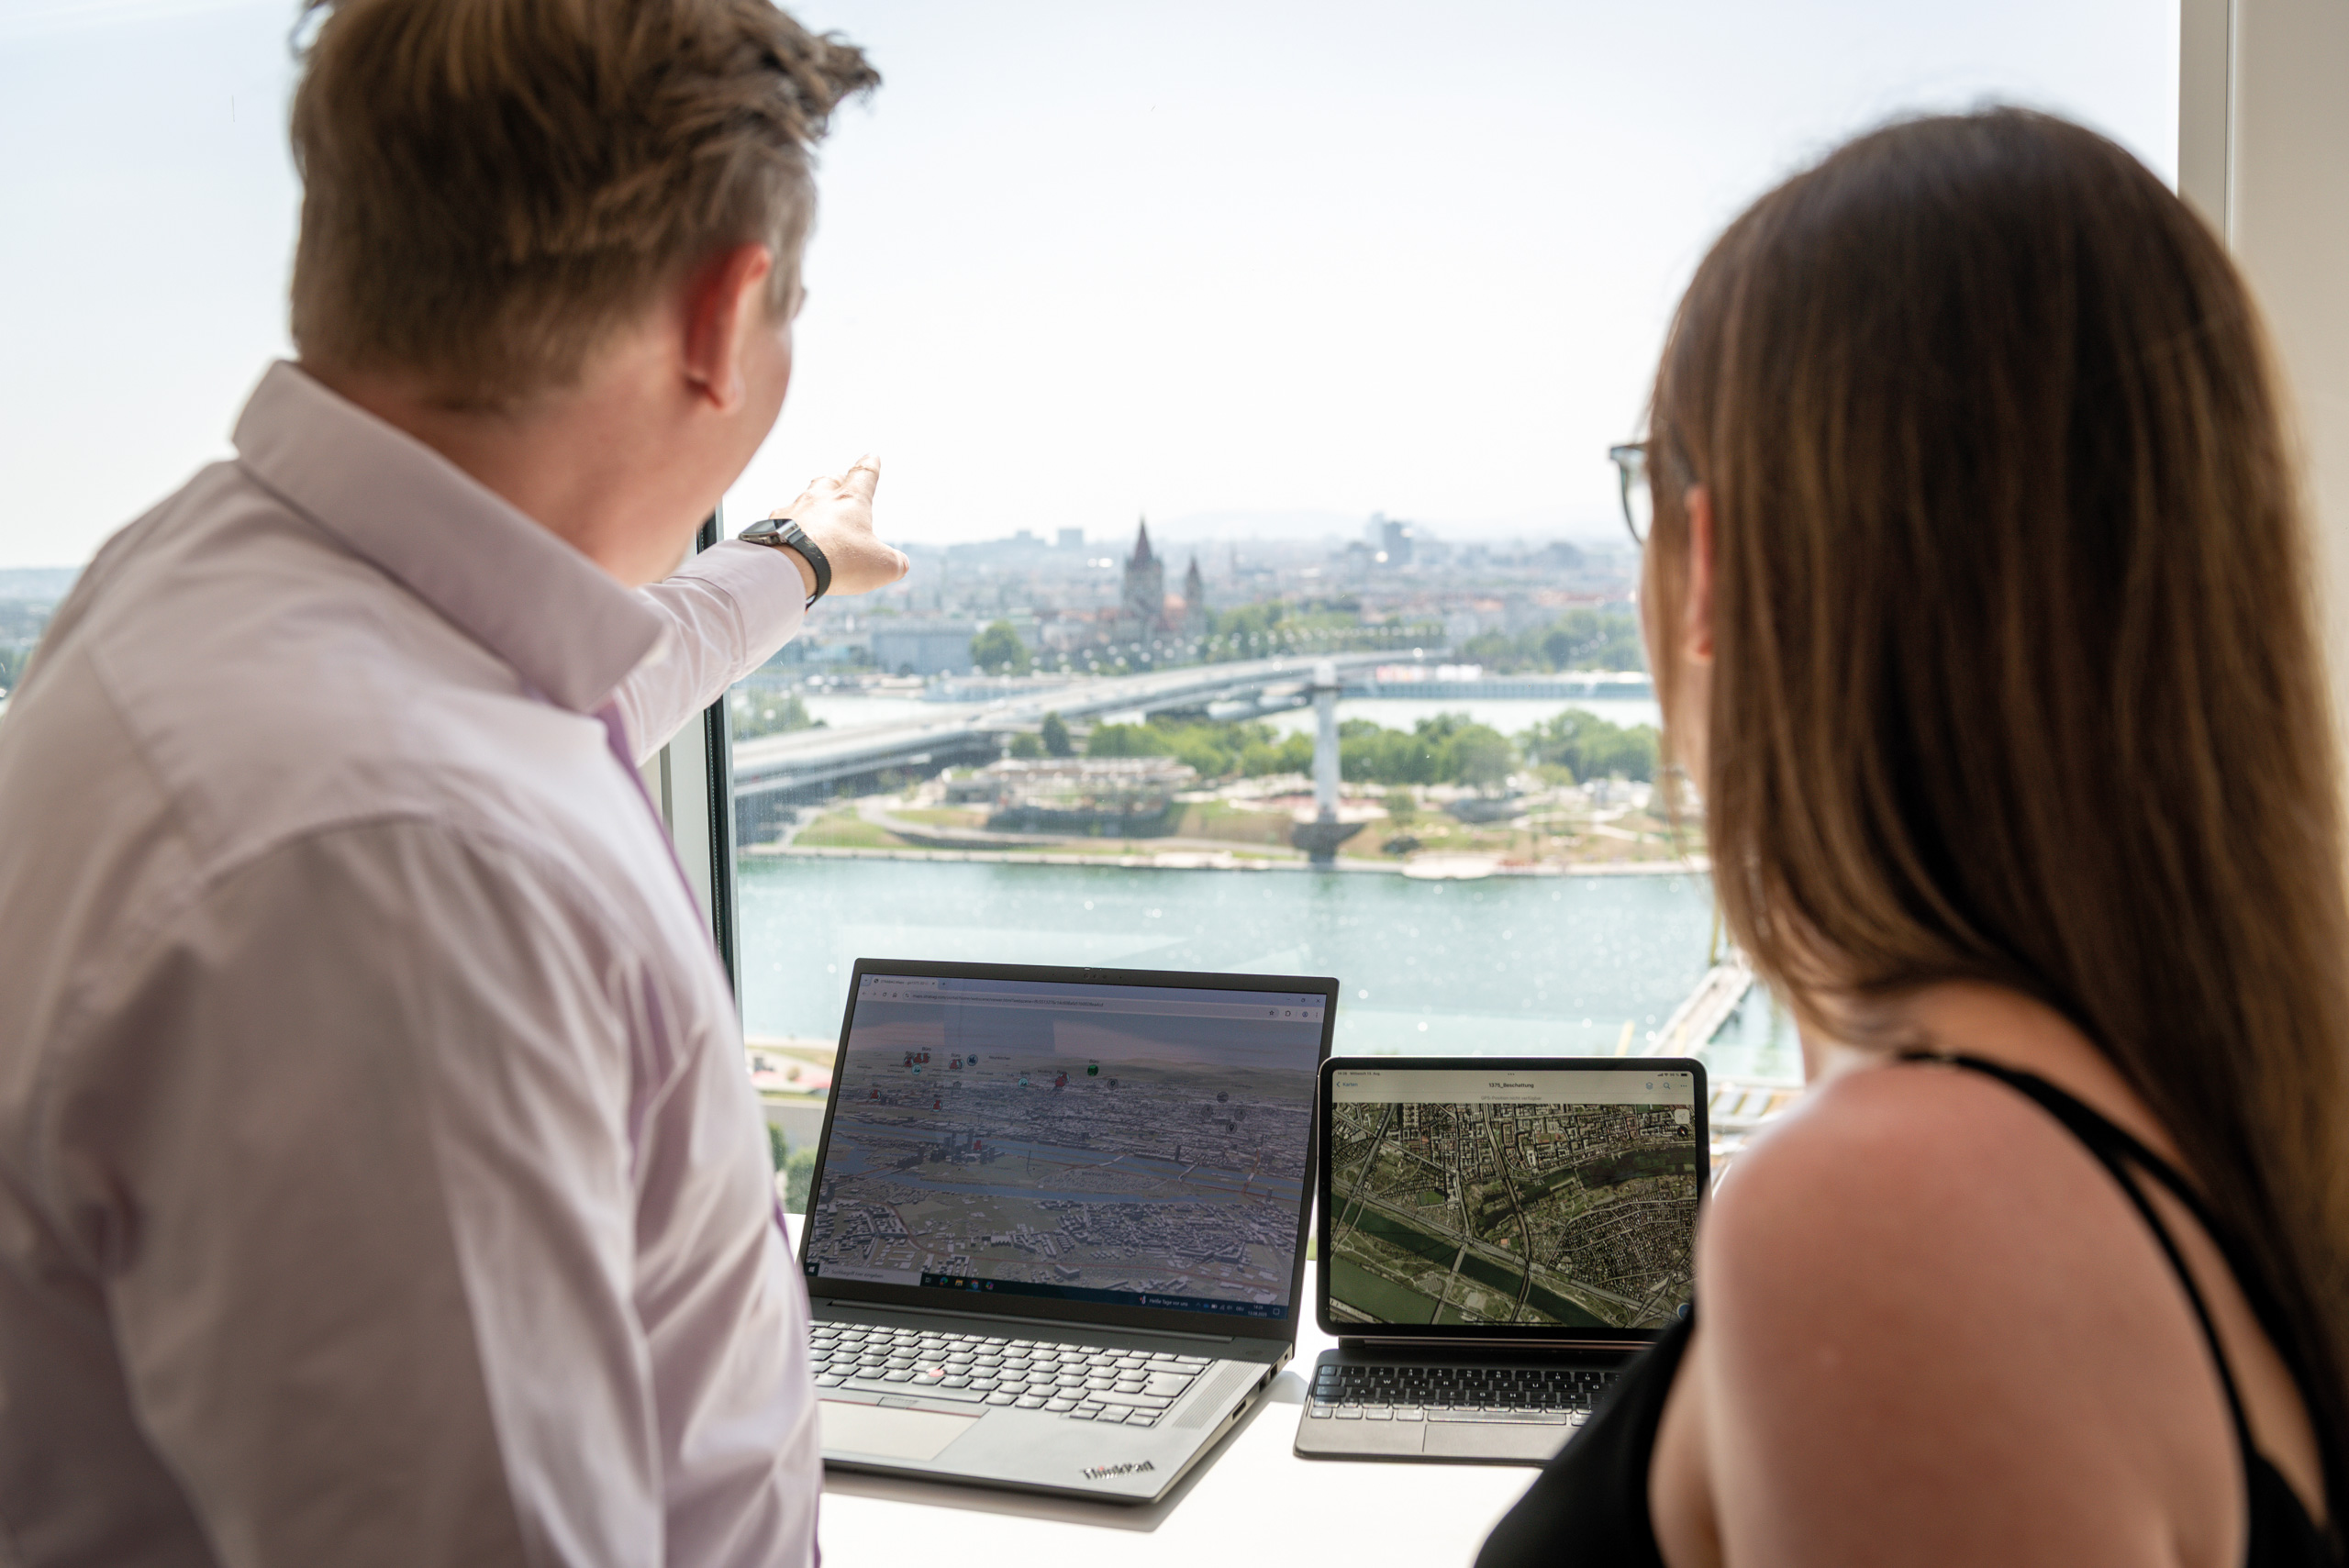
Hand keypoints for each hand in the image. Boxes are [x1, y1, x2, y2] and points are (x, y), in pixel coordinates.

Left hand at [772, 455, 908, 598]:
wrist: (792, 568)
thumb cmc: (841, 561)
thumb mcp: (882, 567)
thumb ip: (895, 562)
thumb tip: (899, 563)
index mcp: (851, 501)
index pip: (864, 476)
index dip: (870, 466)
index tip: (872, 456)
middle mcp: (820, 499)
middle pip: (828, 480)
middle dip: (836, 480)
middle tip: (839, 480)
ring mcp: (794, 510)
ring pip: (803, 498)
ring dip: (811, 505)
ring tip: (814, 515)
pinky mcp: (772, 526)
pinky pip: (782, 521)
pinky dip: (789, 527)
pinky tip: (789, 538)